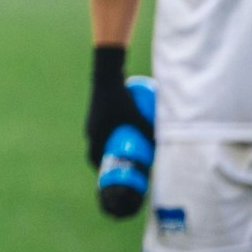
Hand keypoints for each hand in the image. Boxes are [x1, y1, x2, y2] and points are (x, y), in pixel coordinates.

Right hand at [85, 44, 151, 167]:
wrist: (105, 76)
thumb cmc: (118, 97)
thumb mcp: (134, 114)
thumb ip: (147, 128)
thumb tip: (160, 143)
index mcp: (95, 134)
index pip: (94, 158)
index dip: (102, 169)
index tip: (111, 176)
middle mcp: (91, 131)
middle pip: (97, 151)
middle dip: (109, 160)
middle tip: (123, 165)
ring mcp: (92, 122)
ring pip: (98, 141)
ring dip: (108, 149)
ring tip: (123, 153)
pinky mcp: (96, 115)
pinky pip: (99, 132)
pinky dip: (106, 138)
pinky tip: (116, 137)